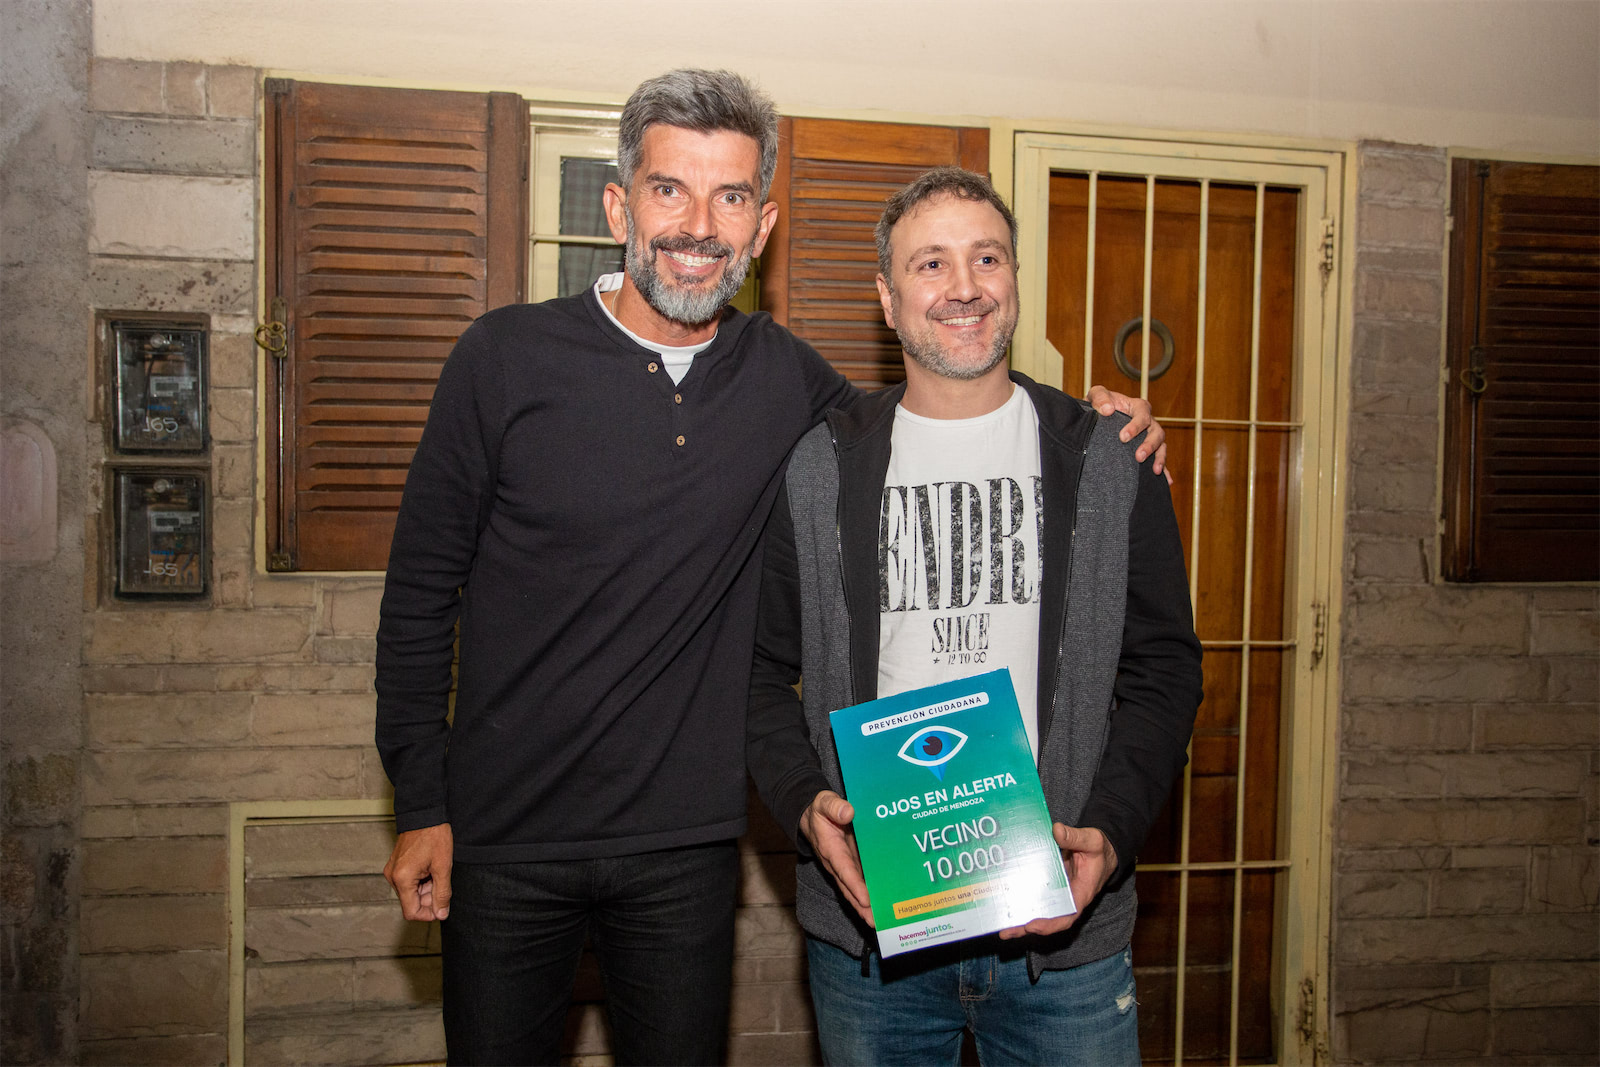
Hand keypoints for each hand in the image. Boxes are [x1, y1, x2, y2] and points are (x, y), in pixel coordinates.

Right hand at [383, 822, 453, 921]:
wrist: (425, 813)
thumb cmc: (434, 835)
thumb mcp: (443, 867)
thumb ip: (442, 894)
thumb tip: (441, 914)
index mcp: (402, 879)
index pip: (411, 912)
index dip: (428, 914)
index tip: (442, 907)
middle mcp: (393, 876)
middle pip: (410, 902)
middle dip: (429, 899)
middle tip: (443, 884)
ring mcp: (392, 870)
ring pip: (410, 892)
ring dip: (426, 889)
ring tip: (438, 872)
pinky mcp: (396, 865)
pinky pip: (408, 882)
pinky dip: (421, 881)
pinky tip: (431, 869)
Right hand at [800, 790, 872, 926]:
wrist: (813, 817)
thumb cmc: (820, 810)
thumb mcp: (823, 802)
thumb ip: (834, 807)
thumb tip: (848, 812)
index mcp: (831, 849)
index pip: (844, 869)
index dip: (855, 885)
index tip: (866, 900)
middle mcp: (837, 863)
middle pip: (850, 888)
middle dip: (862, 907)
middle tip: (876, 922)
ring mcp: (845, 867)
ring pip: (856, 891)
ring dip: (867, 907)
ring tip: (881, 922)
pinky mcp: (852, 866)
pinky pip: (861, 883)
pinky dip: (871, 896)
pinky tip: (884, 904)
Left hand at [997, 823, 1117, 939]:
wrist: (1101, 850)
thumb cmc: (1099, 849)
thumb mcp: (1092, 841)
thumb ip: (1075, 837)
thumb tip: (1056, 830)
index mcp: (1081, 893)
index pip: (1067, 916)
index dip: (1050, 924)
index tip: (1032, 926)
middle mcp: (1068, 898)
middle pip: (1047, 920)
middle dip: (1026, 928)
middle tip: (1005, 932)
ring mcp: (1057, 894)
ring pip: (1039, 911)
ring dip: (1020, 920)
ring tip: (1000, 927)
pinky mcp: (1049, 886)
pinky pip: (1035, 897)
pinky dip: (1021, 902)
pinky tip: (1004, 903)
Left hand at [1085, 385, 1168, 478]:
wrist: (1098, 417)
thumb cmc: (1099, 403)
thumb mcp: (1096, 394)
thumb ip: (1100, 397)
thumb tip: (1107, 410)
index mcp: (1138, 407)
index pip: (1142, 415)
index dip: (1135, 426)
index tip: (1123, 437)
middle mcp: (1148, 422)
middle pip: (1157, 432)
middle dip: (1149, 445)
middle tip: (1138, 457)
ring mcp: (1149, 436)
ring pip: (1161, 446)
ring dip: (1159, 458)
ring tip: (1154, 470)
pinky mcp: (1148, 450)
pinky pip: (1159, 459)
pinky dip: (1165, 470)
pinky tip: (1167, 482)